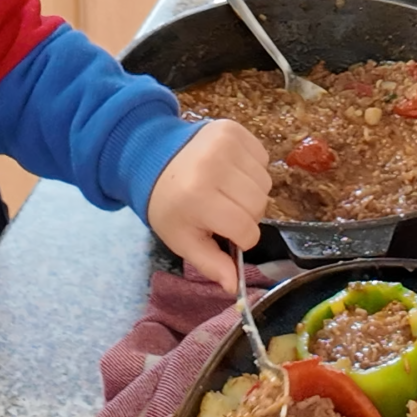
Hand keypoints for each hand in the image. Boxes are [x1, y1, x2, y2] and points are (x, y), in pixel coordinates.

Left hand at [146, 120, 271, 293]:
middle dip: (245, 215)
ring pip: (265, 183)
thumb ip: (211, 264)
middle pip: (259, 206)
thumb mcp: (183, 240)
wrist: (151, 159)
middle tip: (222, 210)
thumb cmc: (169, 205)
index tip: (224, 231)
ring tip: (225, 190)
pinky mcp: (233, 128)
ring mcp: (225, 144)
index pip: (246, 230)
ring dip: (250, 192)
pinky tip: (228, 172)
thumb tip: (234, 288)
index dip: (240, 237)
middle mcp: (214, 167)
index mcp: (200, 198)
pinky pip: (262, 158)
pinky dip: (251, 170)